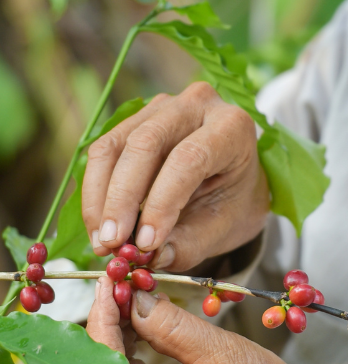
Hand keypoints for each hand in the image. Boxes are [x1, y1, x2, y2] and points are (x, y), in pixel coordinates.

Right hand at [82, 83, 269, 270]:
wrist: (236, 175)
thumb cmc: (235, 199)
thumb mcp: (227, 225)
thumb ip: (193, 243)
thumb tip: (152, 259)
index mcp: (232, 127)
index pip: (189, 158)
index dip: (162, 202)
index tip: (145, 243)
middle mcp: (197, 104)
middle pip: (144, 143)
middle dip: (122, 199)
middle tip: (112, 243)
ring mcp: (161, 106)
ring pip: (114, 145)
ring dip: (100, 197)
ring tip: (102, 240)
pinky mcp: (135, 118)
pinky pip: (103, 151)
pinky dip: (96, 191)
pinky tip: (99, 223)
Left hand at [86, 278, 347, 363]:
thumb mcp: (225, 353)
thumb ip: (173, 327)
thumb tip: (134, 299)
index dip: (103, 323)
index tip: (109, 283)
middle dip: (104, 330)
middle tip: (116, 287)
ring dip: (113, 343)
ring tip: (127, 300)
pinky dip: (127, 360)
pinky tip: (136, 329)